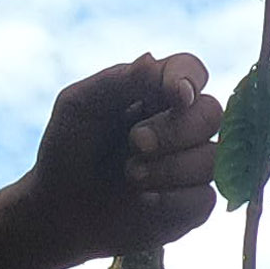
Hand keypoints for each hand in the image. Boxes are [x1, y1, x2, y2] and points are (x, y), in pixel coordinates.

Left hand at [16, 54, 223, 259]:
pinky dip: (174, 200)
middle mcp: (181, 125)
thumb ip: (120, 80)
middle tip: (135, 142)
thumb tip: (153, 59)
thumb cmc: (68, 148)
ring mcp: (190, 165)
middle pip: (212, 113)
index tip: (177, 95)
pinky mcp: (191, 205)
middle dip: (176, 130)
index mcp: (157, 92)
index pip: (191, 71)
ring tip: (131, 175)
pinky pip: (205, 198)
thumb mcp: (81, 104)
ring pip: (213, 158)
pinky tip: (145, 201)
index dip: (191, 80)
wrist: (56, 209)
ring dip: (171, 167)